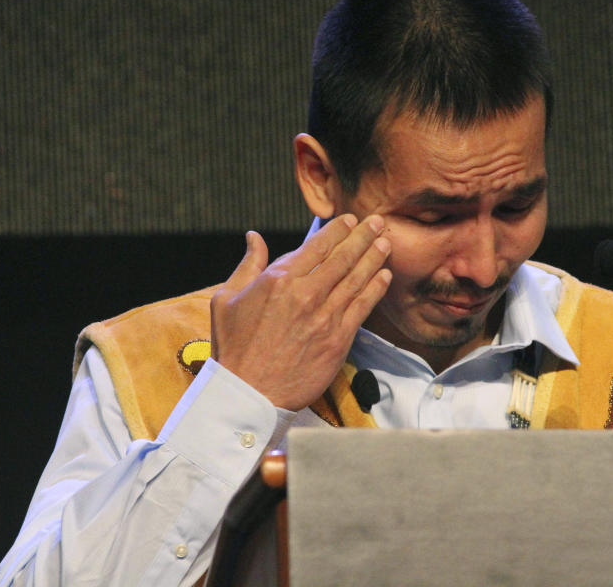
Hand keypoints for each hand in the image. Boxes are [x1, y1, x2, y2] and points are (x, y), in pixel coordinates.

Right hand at [210, 214, 391, 409]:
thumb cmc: (234, 348)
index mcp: (278, 279)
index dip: (337, 230)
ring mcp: (324, 316)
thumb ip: (247, 265)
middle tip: (379, 222)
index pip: (316, 245)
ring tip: (386, 243)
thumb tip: (254, 237)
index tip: (349, 220)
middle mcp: (305, 293)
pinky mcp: (338, 339)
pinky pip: (362, 307)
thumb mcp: (226, 299)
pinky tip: (384, 276)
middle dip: (363, 236)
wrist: (249, 392)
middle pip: (342, 257)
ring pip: (356, 278)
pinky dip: (375, 289)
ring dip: (374, 258)